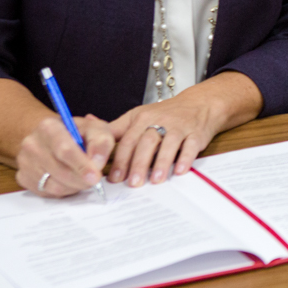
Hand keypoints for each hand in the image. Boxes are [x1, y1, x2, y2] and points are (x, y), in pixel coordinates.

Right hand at [15, 115, 113, 197]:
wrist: (52, 137)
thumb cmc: (76, 133)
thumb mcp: (94, 128)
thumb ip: (101, 141)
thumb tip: (97, 163)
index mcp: (49, 127)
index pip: (64, 150)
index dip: (81, 165)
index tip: (95, 176)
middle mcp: (32, 143)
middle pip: (59, 170)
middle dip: (81, 179)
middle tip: (94, 180)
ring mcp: (25, 162)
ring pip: (54, 186)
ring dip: (74, 186)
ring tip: (82, 177)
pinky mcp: (24, 177)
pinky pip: (47, 192)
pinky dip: (63, 191)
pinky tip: (69, 180)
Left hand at [106, 90, 231, 186]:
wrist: (199, 104)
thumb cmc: (165, 114)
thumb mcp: (138, 116)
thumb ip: (115, 126)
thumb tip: (88, 122)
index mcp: (141, 119)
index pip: (128, 140)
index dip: (120, 160)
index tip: (114, 178)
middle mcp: (159, 121)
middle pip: (146, 143)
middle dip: (139, 164)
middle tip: (133, 184)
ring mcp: (179, 127)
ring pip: (168, 144)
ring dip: (161, 163)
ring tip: (155, 180)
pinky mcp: (195, 133)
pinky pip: (190, 145)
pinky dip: (185, 158)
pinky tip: (180, 171)